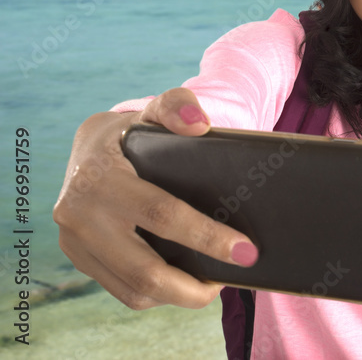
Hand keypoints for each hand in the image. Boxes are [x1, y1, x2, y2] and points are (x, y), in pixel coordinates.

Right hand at [53, 88, 257, 309]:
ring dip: (179, 295)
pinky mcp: (79, 259)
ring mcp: (74, 243)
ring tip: (215, 283)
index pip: (161, 214)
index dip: (207, 236)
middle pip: (145, 270)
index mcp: (100, 177)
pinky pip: (123, 291)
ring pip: (134, 289)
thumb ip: (178, 106)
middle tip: (236, 277)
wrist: (89, 148)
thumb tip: (199, 125)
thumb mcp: (155, 109)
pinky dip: (159, 294)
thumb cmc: (134, 132)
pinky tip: (187, 281)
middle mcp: (79, 215)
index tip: (246, 251)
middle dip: (194, 286)